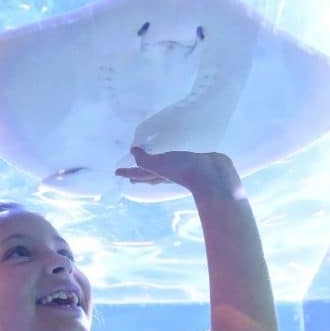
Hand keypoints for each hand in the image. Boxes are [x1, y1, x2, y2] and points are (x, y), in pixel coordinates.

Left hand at [114, 147, 241, 196]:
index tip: (116, 173)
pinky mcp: (194, 163)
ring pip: (163, 170)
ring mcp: (181, 170)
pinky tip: (176, 158)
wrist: (213, 176)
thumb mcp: (161, 164)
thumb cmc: (185, 170)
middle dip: (140, 174)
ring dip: (156, 168)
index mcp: (158, 174)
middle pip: (149, 174)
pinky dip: (173, 160)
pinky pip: (179, 162)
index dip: (127, 172)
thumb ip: (146, 160)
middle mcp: (168, 174)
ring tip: (151, 165)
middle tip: (131, 175)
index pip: (138, 173)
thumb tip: (133, 154)